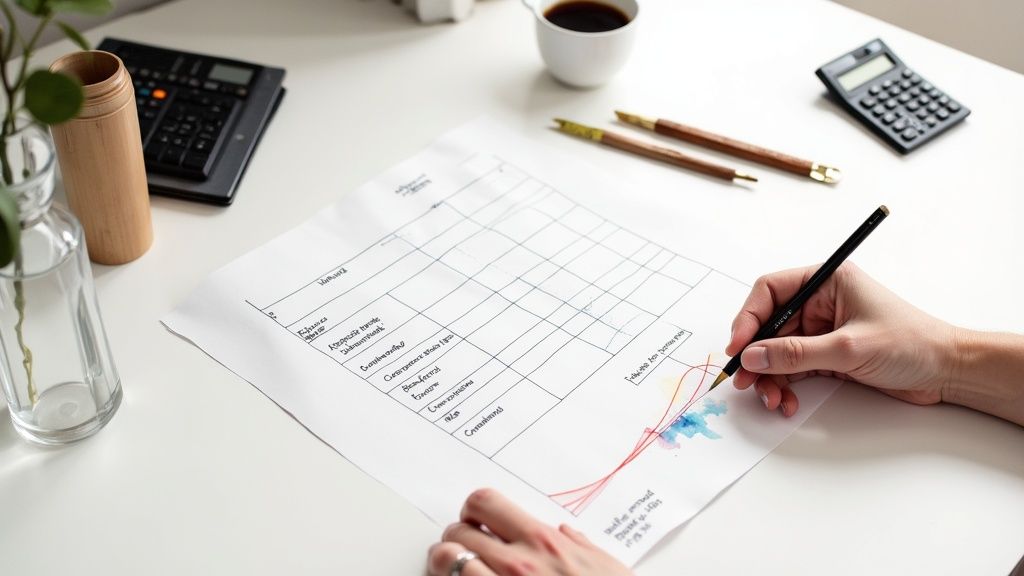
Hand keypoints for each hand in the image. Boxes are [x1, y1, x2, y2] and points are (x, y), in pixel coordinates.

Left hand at [427, 488, 632, 575]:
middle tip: (459, 548)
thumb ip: (583, 547)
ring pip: (445, 560)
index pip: (486, 503)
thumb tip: (568, 535)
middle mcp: (518, 563)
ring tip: (449, 569)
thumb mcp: (607, 568)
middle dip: (454, 538)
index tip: (476, 521)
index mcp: (543, 542)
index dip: (473, 511)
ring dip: (443, 562)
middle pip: (458, 531)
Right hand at [726, 262, 955, 416]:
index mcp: (826, 281)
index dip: (748, 318)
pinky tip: (786, 401)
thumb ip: (796, 354)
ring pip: (777, 352)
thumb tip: (753, 356)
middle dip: (756, 355)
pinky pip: (792, 369)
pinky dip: (784, 385)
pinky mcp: (827, 355)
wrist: (947, 372)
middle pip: (768, 326)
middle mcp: (820, 302)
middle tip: (744, 380)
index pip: (770, 291)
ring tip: (771, 398)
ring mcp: (822, 330)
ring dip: (769, 376)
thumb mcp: (848, 347)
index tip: (738, 347)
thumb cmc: (911, 344)